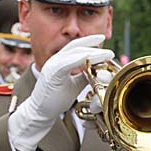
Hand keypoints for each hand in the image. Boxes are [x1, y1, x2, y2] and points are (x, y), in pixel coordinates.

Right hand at [9, 35, 113, 150]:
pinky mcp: (51, 73)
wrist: (40, 111)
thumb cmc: (56, 99)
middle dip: (94, 45)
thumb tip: (100, 70)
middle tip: (110, 51)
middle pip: (76, 47)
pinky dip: (80, 60)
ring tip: (106, 55)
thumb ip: (85, 76)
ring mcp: (52, 65)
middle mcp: (55, 60)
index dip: (90, 42)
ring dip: (91, 53)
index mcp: (60, 61)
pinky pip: (67, 63)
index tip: (103, 39)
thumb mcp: (75, 85)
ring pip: (73, 53)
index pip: (76, 47)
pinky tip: (90, 59)